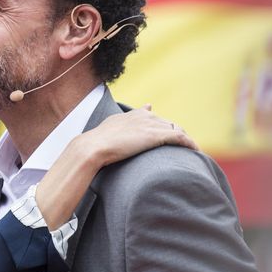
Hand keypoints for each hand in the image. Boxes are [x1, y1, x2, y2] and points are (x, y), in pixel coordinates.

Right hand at [35, 105, 195, 229]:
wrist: (90, 150)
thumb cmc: (87, 152)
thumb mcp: (92, 146)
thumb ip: (93, 147)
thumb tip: (75, 160)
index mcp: (123, 118)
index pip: (143, 113)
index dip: (149, 115)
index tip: (152, 111)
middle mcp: (138, 118)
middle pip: (162, 122)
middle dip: (171, 130)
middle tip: (180, 142)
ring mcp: (148, 125)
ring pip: (173, 129)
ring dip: (183, 139)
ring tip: (192, 148)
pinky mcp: (156, 135)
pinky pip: (179, 138)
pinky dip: (189, 144)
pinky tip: (196, 151)